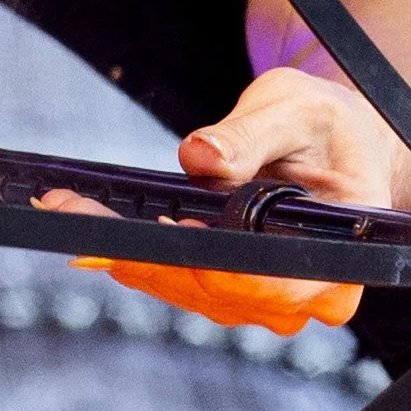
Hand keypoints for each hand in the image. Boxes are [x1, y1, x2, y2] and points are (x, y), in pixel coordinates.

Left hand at [34, 71, 410, 337]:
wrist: (338, 146)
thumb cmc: (327, 127)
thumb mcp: (296, 109)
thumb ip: (251, 134)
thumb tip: (202, 156)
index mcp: (341, 256)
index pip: (271, 279)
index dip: (215, 265)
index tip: (165, 235)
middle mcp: (306, 296)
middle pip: (215, 289)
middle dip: (143, 253)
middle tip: (75, 213)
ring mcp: (265, 301)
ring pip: (187, 290)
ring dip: (125, 253)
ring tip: (70, 210)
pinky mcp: (231, 292)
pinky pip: (179, 281)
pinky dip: (135, 254)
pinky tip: (92, 224)